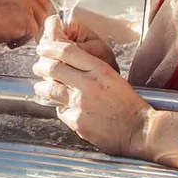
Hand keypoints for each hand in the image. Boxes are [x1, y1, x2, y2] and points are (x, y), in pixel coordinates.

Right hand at [0, 0, 54, 45]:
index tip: (25, 16)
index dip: (33, 7)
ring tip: (7, 33)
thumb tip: (28, 6)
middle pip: (42, 6)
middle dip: (32, 19)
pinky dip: (20, 40)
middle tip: (15, 28)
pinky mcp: (28, 19)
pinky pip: (32, 34)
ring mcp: (28, 2)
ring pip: (38, 21)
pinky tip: (7, 39)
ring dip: (25, 30)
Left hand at [33, 15, 149, 156]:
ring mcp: (80, 103)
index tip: (44, 47)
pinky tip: (62, 106)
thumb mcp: (112, 77)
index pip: (67, 51)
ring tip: (41, 87)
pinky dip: (59, 107)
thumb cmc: (129, 104)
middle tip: (38, 66)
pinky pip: (60, 110)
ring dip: (42, 87)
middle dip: (41, 65)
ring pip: (50, 90)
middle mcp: (88, 84)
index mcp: (99, 69)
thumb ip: (90, 69)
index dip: (50, 47)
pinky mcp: (76, 121)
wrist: (138, 129)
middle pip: (53, 68)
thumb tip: (68, 62)